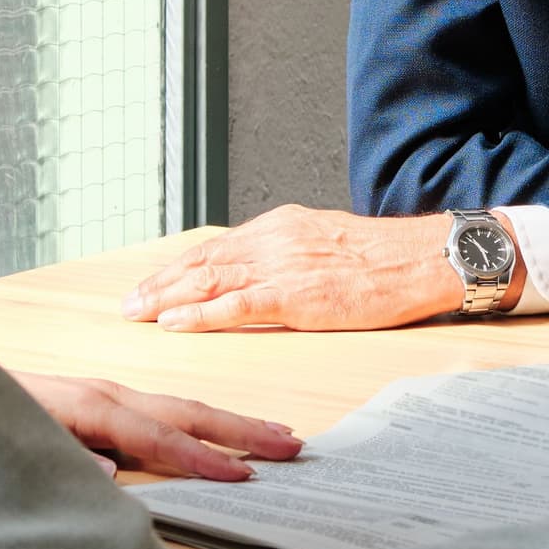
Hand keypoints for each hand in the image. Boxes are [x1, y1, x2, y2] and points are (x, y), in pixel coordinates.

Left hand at [13, 372, 303, 481]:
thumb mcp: (15, 449)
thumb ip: (64, 464)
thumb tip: (113, 478)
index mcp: (91, 409)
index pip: (160, 439)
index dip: (204, 460)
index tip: (246, 478)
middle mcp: (108, 395)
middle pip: (188, 413)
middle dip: (242, 430)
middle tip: (292, 446)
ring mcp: (109, 395)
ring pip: (183, 409)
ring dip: (231, 423)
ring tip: (276, 436)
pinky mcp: (104, 403)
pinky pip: (165, 413)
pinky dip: (203, 422)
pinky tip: (219, 433)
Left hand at [119, 206, 462, 331]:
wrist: (419, 258)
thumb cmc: (383, 256)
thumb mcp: (327, 242)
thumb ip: (291, 253)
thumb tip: (265, 270)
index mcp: (281, 226)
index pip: (217, 247)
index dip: (180, 267)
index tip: (153, 282)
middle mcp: (274, 240)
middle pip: (203, 262)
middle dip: (161, 283)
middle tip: (128, 302)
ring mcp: (282, 266)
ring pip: (209, 280)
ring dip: (166, 298)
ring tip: (137, 312)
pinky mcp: (295, 295)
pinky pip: (236, 305)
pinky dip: (200, 314)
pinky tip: (174, 321)